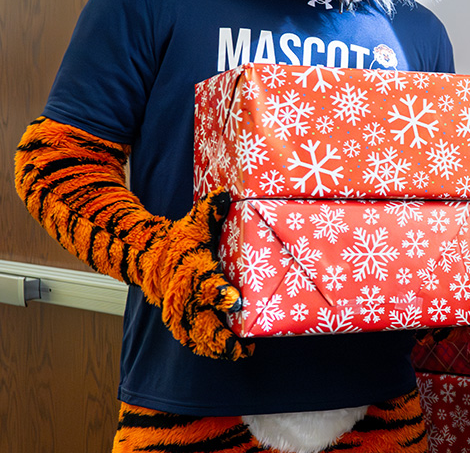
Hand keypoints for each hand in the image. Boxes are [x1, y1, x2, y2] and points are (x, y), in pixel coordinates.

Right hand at [144, 190, 251, 359]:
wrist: (147, 257)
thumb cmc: (180, 240)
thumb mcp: (193, 223)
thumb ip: (209, 211)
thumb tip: (223, 194)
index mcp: (191, 271)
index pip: (205, 283)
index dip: (219, 293)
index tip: (235, 300)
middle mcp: (184, 296)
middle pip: (201, 321)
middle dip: (221, 336)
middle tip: (242, 346)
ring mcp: (179, 311)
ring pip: (197, 337)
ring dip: (217, 348)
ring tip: (242, 353)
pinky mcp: (179, 320)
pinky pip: (192, 340)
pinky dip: (208, 349)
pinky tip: (227, 354)